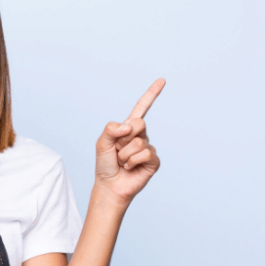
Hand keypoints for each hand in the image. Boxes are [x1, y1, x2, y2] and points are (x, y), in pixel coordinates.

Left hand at [94, 79, 164, 206]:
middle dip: (124, 137)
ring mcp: (148, 148)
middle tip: (118, 150)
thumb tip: (129, 126)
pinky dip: (133, 161)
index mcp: (128, 128)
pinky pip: (145, 154)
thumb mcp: (101, 143)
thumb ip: (111, 129)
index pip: (142, 108)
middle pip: (139, 123)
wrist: (109, 185)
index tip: (162, 80)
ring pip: (138, 143)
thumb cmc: (105, 164)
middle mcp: (140, 136)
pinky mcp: (154, 161)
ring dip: (124, 155)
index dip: (151, 94)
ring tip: (122, 162)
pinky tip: (130, 168)